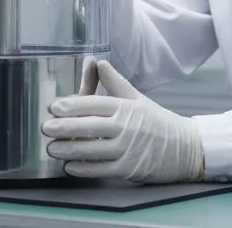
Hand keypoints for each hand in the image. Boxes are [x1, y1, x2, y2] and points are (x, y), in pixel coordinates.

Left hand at [42, 59, 204, 183]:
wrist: (186, 148)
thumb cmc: (158, 122)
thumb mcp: (138, 98)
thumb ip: (115, 82)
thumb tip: (98, 62)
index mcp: (125, 107)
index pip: (93, 104)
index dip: (71, 105)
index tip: (53, 107)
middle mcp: (125, 126)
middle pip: (88, 126)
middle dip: (64, 127)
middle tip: (45, 127)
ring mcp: (127, 148)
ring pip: (91, 149)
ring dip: (68, 149)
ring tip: (51, 148)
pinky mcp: (129, 169)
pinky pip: (101, 169)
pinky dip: (83, 169)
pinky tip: (69, 167)